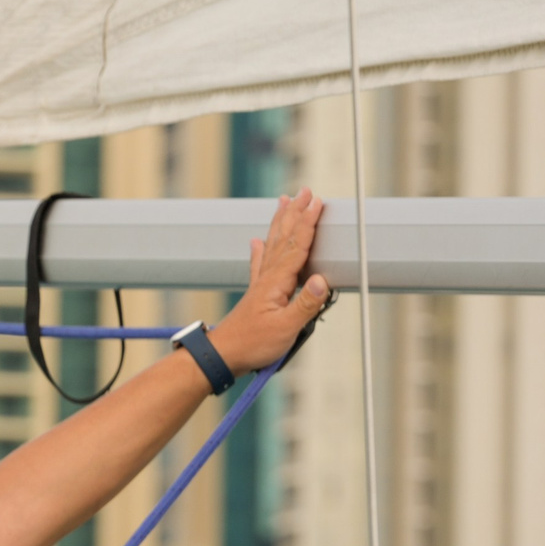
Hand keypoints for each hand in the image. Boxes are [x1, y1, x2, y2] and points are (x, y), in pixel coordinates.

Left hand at [209, 189, 332, 372]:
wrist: (222, 355)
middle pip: (285, 238)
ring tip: (283, 202)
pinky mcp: (256, 294)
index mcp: (277, 283)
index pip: (297, 246)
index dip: (308, 222)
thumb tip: (322, 280)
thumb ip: (305, 304)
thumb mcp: (286, 329)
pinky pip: (259, 264)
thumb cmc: (253, 344)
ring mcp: (260, 284)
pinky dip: (259, 250)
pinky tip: (256, 241)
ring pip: (273, 245)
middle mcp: (268, 278)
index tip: (317, 201)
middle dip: (296, 213)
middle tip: (304, 191)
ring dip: (280, 223)